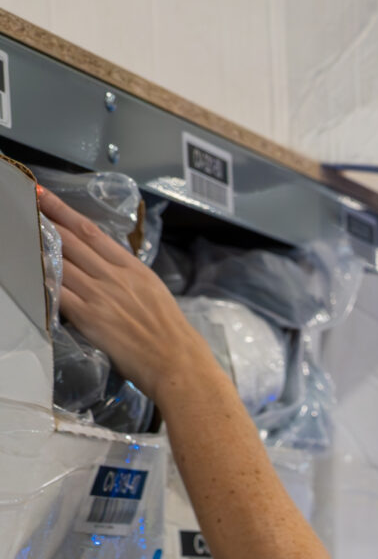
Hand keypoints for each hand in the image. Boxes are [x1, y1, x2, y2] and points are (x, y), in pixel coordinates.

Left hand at [38, 185, 212, 398]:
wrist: (177, 362)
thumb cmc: (170, 332)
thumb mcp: (153, 292)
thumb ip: (127, 277)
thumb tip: (102, 268)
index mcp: (133, 268)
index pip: (91, 232)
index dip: (64, 211)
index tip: (45, 196)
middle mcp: (114, 276)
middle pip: (71, 241)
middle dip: (45, 220)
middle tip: (24, 205)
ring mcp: (99, 295)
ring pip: (60, 263)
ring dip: (37, 247)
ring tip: (20, 235)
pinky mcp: (88, 317)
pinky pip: (57, 293)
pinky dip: (42, 280)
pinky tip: (28, 271)